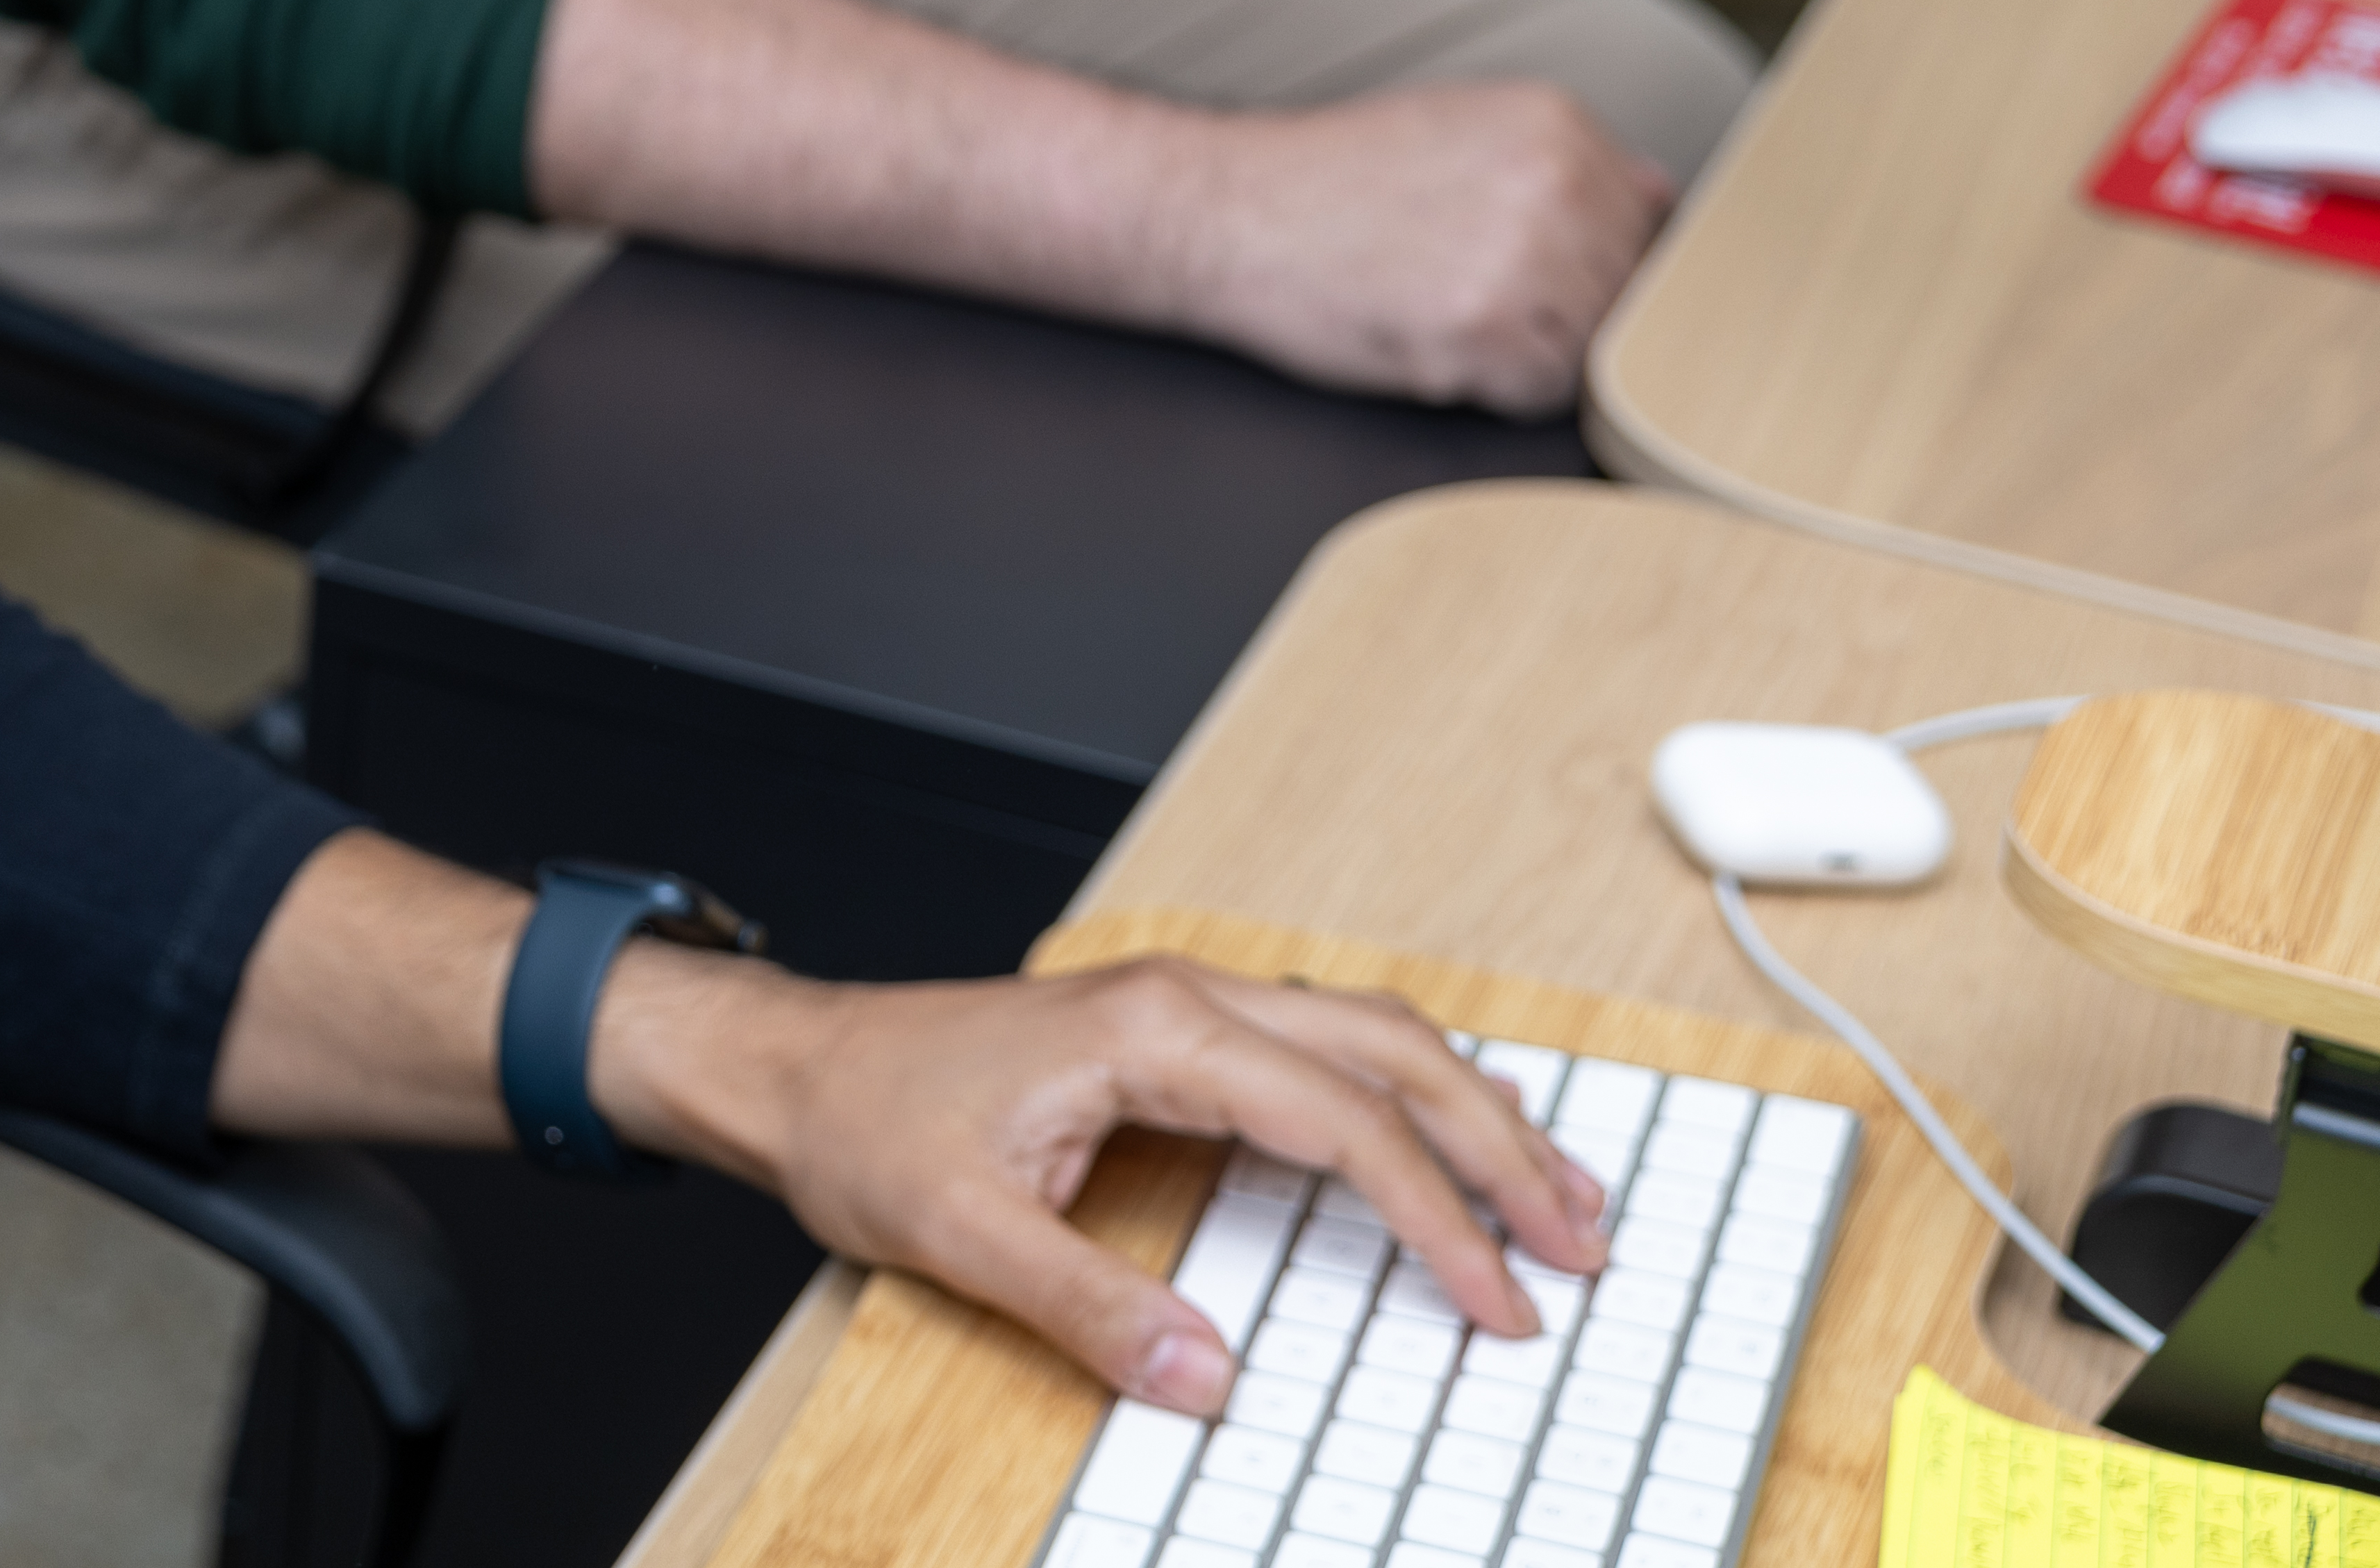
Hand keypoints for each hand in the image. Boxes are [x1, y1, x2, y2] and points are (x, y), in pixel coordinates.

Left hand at [609, 954, 1608, 1412]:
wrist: (794, 1063)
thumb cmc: (865, 1124)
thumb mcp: (961, 1232)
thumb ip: (1089, 1308)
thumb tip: (1207, 1383)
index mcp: (1154, 1029)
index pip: (1343, 1124)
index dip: (1437, 1219)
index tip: (1500, 1303)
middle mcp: (1186, 996)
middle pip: (1391, 1055)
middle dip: (1500, 1147)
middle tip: (1585, 1244)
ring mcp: (1182, 1003)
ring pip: (1371, 1037)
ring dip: (1472, 1109)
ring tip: (1559, 1193)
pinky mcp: (1171, 1028)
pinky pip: (1324, 1043)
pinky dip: (1408, 1087)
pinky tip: (1452, 1132)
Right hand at [1145, 83, 1670, 412]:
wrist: (1223, 214)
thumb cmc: (1328, 181)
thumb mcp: (1457, 124)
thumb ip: (1564, 160)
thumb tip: (1661, 200)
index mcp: (1557, 123)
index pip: (1645, 224)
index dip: (1589, 265)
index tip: (1525, 273)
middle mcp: (1557, 181)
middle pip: (1626, 291)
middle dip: (1562, 312)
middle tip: (1467, 295)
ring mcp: (1526, 256)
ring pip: (1592, 347)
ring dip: (1528, 353)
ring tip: (1444, 316)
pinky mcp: (1485, 329)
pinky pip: (1541, 393)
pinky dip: (1492, 388)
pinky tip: (1428, 343)